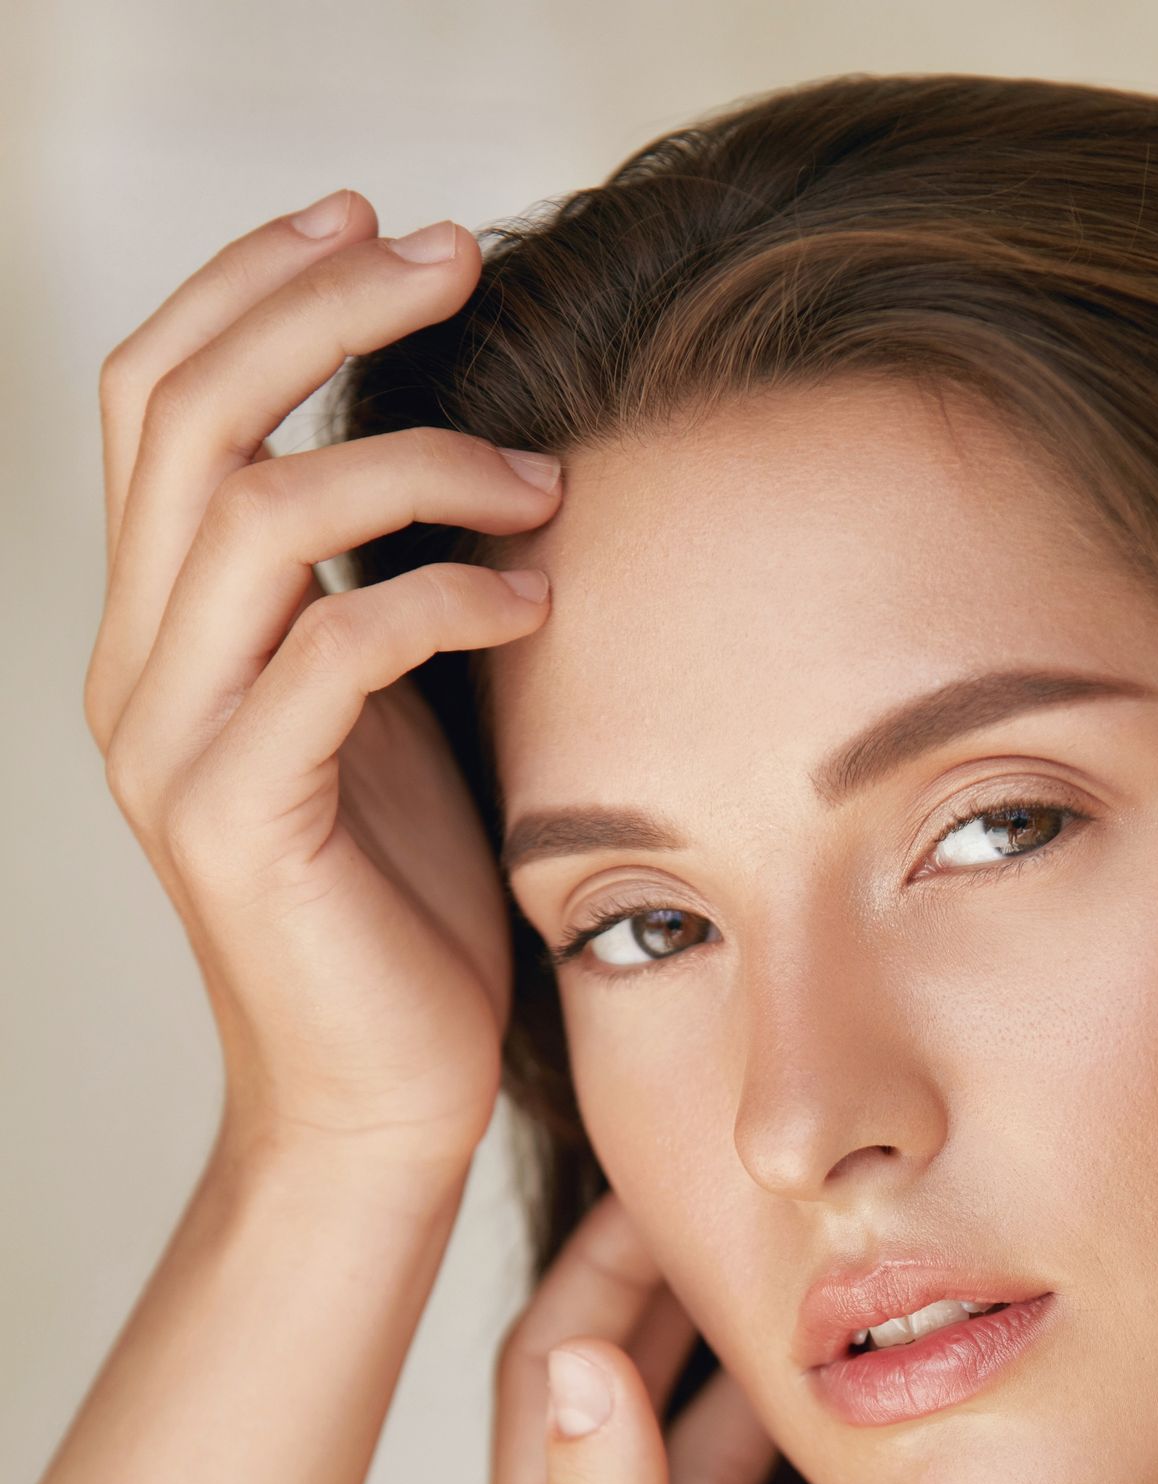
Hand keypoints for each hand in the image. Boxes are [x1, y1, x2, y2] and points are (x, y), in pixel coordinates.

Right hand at [86, 189, 563, 1183]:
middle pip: (184, 410)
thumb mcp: (381, 719)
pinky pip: (330, 655)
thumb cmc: (407, 915)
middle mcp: (136, 670)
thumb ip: (370, 594)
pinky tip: (531, 599)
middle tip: (459, 257)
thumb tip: (457, 459)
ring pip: (251, 515)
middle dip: (321, 303)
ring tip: (537, 479)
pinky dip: (440, 599)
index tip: (382, 222)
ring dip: (411, 462)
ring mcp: (172, 746)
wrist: (381, 1104)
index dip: (254, 280)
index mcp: (159, 630)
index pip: (157, 394)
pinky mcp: (239, 823)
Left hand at [483, 1192, 897, 1483]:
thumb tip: (579, 1358)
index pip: (552, 1384)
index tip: (661, 1174)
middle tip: (762, 1206)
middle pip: (641, 1410)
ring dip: (776, 1389)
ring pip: (738, 1477)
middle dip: (685, 1303)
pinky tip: (908, 1445)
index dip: (593, 1272)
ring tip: (847, 1293)